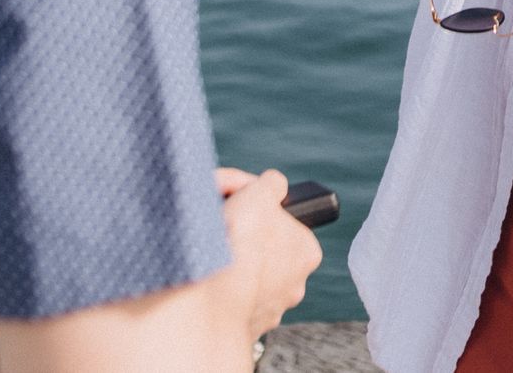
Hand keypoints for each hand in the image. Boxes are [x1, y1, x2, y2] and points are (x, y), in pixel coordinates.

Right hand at [216, 167, 322, 344]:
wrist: (210, 294)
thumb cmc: (241, 240)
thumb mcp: (260, 191)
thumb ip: (272, 184)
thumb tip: (274, 184)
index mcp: (306, 252)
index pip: (286, 226)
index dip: (261, 212)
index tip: (243, 207)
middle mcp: (294, 287)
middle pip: (265, 252)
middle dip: (244, 236)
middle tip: (222, 224)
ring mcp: (267, 311)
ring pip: (245, 277)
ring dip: (229, 261)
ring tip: (210, 249)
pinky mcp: (241, 329)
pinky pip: (227, 300)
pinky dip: (217, 286)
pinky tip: (205, 274)